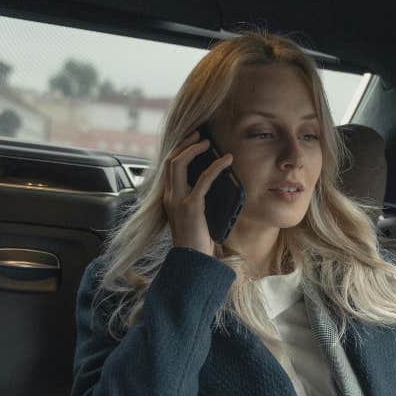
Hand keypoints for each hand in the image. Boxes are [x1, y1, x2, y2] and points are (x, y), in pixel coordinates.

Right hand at [163, 131, 233, 257]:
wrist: (192, 261)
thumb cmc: (196, 241)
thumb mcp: (194, 215)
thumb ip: (196, 198)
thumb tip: (211, 182)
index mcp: (168, 198)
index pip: (169, 167)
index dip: (179, 150)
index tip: (192, 140)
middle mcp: (169, 197)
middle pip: (170, 160)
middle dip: (184, 143)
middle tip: (199, 134)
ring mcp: (178, 201)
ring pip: (178, 164)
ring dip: (193, 149)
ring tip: (208, 142)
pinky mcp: (191, 207)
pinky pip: (203, 180)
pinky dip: (216, 167)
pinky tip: (227, 161)